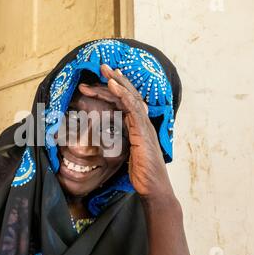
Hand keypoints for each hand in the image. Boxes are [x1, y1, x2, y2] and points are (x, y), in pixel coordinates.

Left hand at [78, 64, 174, 200]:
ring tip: (104, 69)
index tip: (99, 82)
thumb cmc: (141, 173)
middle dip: (114, 80)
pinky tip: (111, 84)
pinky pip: (132, 107)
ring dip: (116, 81)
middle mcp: (142, 121)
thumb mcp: (127, 153)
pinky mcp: (143, 130)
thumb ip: (121, 141)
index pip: (125, 103)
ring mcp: (144, 125)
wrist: (153, 188)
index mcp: (138, 125)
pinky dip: (122, 93)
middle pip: (128, 95)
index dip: (113, 91)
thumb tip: (108, 137)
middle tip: (100, 67)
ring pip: (130, 96)